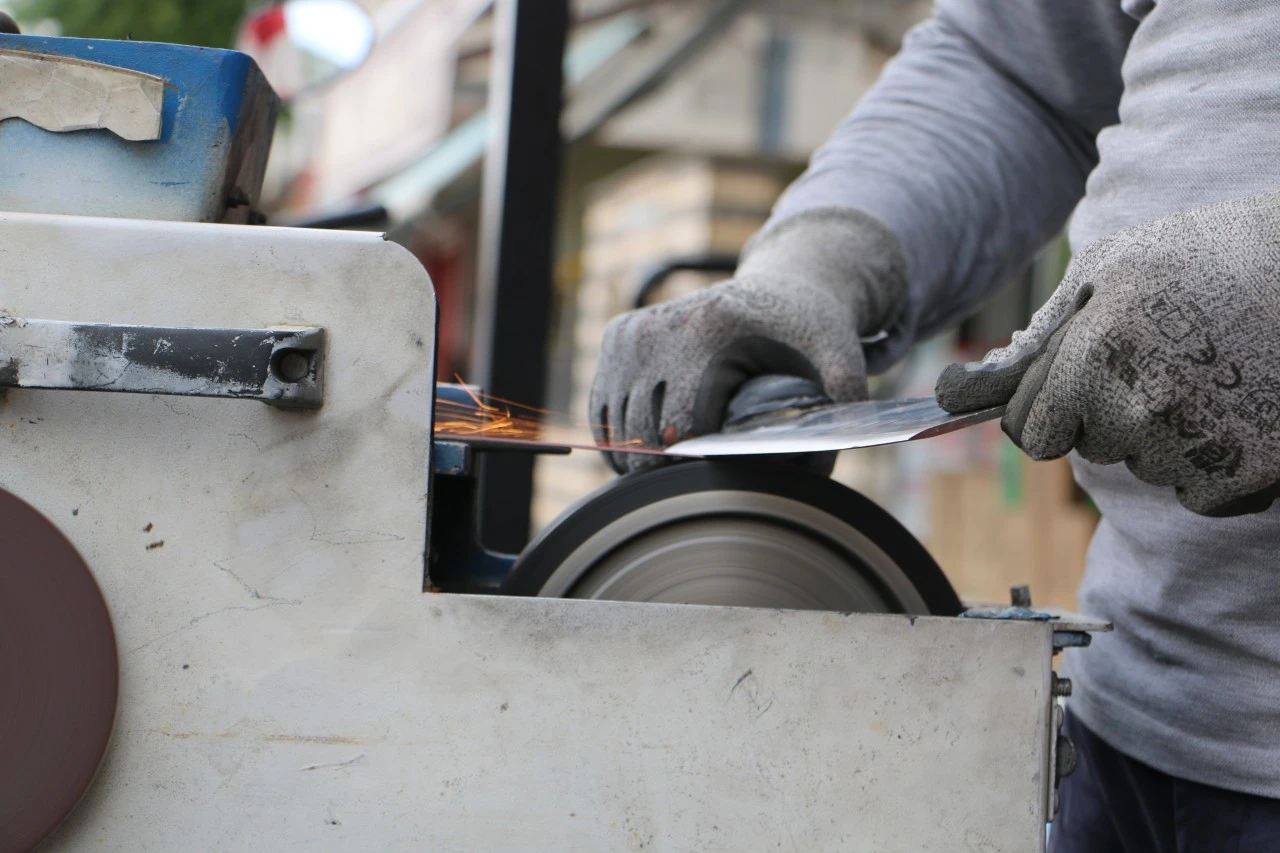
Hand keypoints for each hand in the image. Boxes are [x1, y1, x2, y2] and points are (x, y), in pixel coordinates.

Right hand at [590, 208, 906, 473]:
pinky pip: (601, 409)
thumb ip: (845, 406)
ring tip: (674, 479)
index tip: (719, 485)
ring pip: (616, 428)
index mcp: (707, 332)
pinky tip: (648, 455)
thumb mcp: (841, 359)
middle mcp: (659, 328)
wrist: (778, 286)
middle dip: (668, 473)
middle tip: (698, 493)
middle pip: (644, 435)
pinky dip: (618, 440)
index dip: (696, 468)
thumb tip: (830, 457)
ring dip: (639, 462)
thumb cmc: (809, 331)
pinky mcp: (617, 335)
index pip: (681, 427)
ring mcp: (632, 332)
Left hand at [936, 191, 1279, 515]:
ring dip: (1166, 435)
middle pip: (1089, 448)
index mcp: (1091, 361)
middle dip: (1109, 412)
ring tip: (1210, 372)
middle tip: (1163, 358)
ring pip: (1146, 466)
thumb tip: (957, 392)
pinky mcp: (1246, 478)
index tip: (1075, 384)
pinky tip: (1241, 405)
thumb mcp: (1104, 273)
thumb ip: (1034, 338)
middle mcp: (1136, 412)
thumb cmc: (1197, 258)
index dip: (1046, 408)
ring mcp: (1195, 449)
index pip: (1029, 432)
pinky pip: (1199, 492)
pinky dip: (1217, 462)